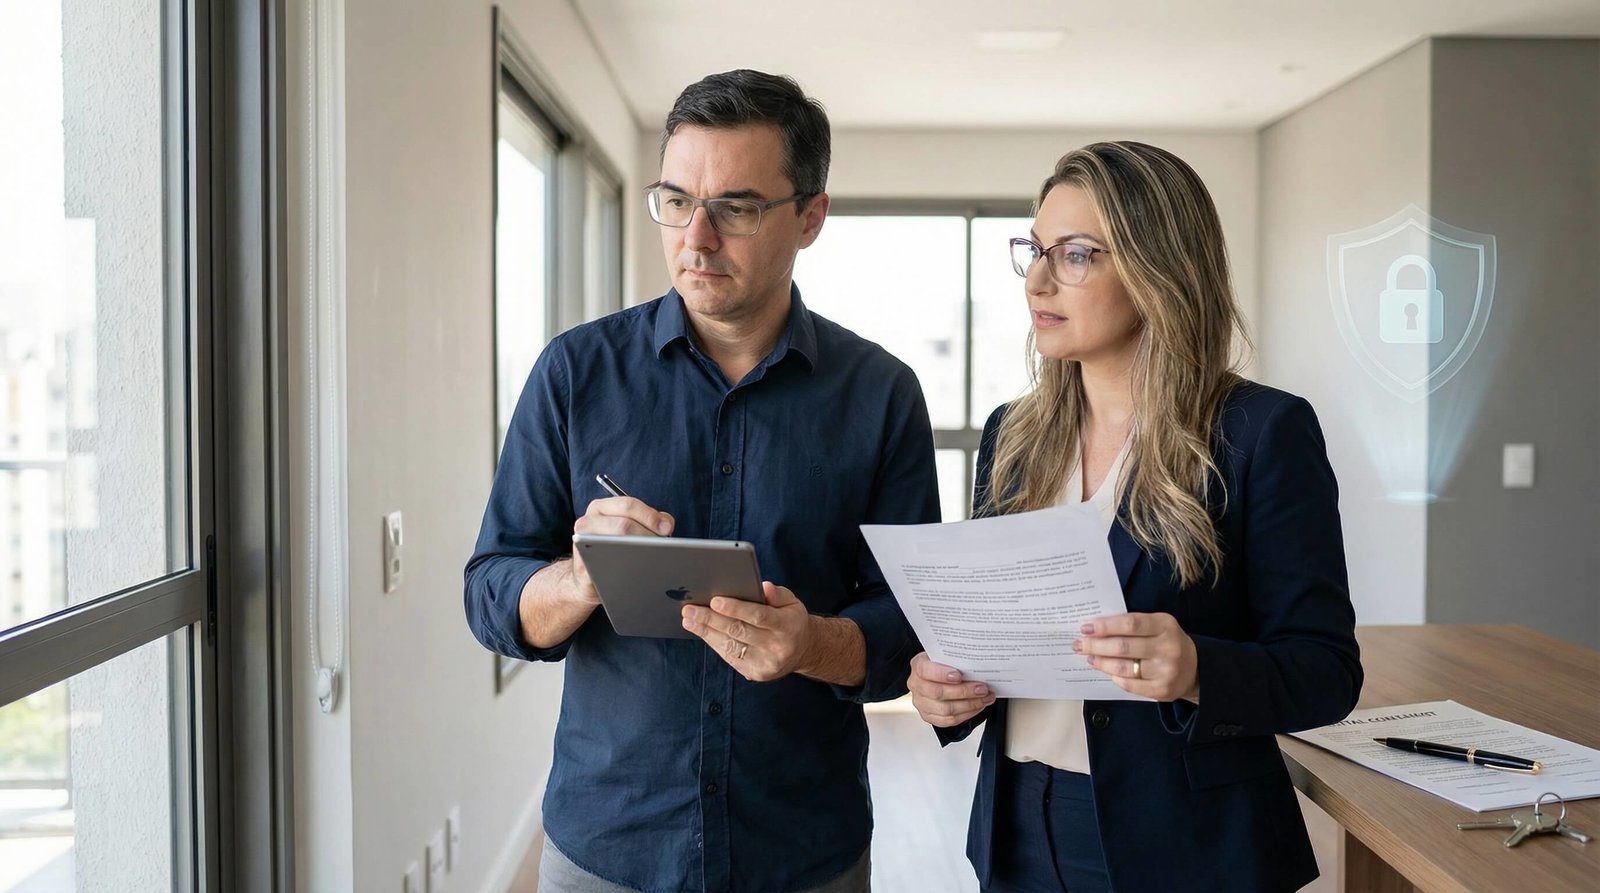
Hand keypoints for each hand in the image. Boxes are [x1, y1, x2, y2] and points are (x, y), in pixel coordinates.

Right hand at [565, 496, 674, 605]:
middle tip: (663, 547)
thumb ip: (649, 520)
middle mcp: (587, 521)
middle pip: (623, 525)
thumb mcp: (630, 527)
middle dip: (647, 536)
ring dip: (640, 550)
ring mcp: (581, 544)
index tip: (667, 529)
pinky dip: (627, 568)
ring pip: (615, 542)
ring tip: (654, 557)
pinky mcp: (581, 567)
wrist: (586, 578)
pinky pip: (607, 567)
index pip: (628, 505)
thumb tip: (666, 525)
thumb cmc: (614, 549)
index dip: (650, 516)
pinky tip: (640, 571)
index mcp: (601, 507)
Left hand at [680, 582, 812, 681]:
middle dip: (711, 619)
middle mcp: (777, 647)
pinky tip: (701, 631)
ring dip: (706, 632)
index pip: (758, 616)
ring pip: (730, 645)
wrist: (802, 651)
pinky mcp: (754, 673)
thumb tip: (763, 587)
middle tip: (689, 609)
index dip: (735, 608)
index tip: (714, 601)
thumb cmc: (791, 620)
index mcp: (787, 626)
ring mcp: (765, 663)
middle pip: (739, 631)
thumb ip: (777, 594)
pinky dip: (713, 642)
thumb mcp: (791, 602)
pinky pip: (729, 656)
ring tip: (689, 619)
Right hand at [908, 652, 995, 727]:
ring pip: (946, 709)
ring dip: (970, 704)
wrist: (936, 676)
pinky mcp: (928, 716)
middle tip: (982, 688)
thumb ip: (956, 660)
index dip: (942, 674)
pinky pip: (949, 720)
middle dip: (964, 691)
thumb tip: (977, 664)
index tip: (959, 676)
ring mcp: (921, 703)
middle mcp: (916, 685)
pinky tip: (978, 706)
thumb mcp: (945, 655)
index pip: (925, 670)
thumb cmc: (943, 664)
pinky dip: (967, 714)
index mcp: (918, 665)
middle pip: (938, 693)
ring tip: (985, 698)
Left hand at [1074, 612, 1199, 701]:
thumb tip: (1095, 628)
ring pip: (1123, 668)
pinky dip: (1115, 677)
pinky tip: (1107, 671)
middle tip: (1078, 644)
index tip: (1085, 628)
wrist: (1195, 668)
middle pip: (1123, 647)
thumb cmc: (1166, 641)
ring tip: (1089, 657)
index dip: (1105, 626)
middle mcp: (1168, 648)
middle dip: (1095, 645)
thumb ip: (1132, 624)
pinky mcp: (1162, 690)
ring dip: (1101, 662)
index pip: (1130, 624)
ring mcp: (1166, 671)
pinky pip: (1129, 685)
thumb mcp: (1158, 625)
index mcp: (1165, 625)